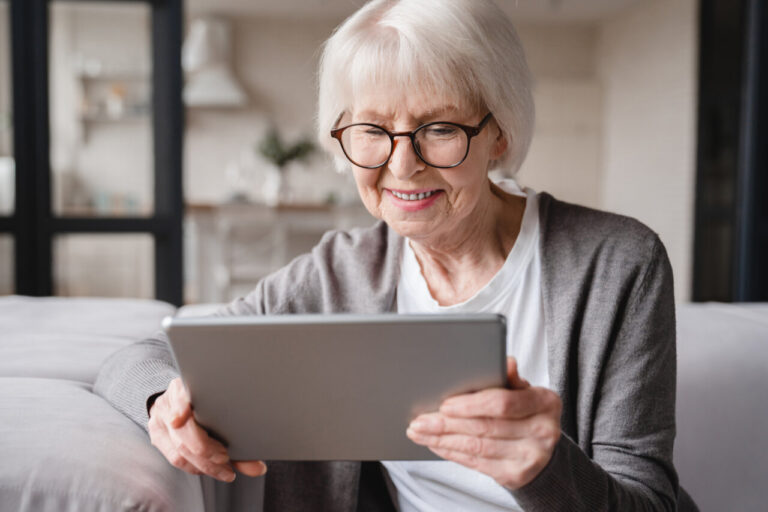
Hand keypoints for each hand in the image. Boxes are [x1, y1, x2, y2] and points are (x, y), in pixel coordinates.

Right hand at [148, 378, 266, 481]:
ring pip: (178, 449)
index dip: (181, 407)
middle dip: (206, 449)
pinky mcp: (157, 436)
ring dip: (204, 464)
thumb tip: (259, 469)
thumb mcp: (218, 408)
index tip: (180, 419)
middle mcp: (167, 403)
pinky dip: (194, 467)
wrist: (178, 399)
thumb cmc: (207, 404)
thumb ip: (237, 433)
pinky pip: (174, 458)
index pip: (179, 396)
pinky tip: (209, 470)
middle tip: (226, 458)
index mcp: (183, 387)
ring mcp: (159, 420)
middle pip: (182, 431)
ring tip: (225, 470)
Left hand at [406, 357, 560, 489]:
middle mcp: (543, 431)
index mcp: (545, 402)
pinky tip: (436, 444)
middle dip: (447, 424)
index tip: (444, 405)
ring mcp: (531, 456)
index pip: (503, 403)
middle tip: (420, 420)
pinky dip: (452, 452)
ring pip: (477, 446)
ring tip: (420, 432)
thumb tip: (505, 362)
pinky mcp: (516, 475)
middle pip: (485, 427)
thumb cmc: (526, 413)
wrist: (543, 451)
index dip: (470, 405)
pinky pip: (477, 463)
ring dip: (443, 439)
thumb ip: (510, 379)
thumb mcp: (524, 392)